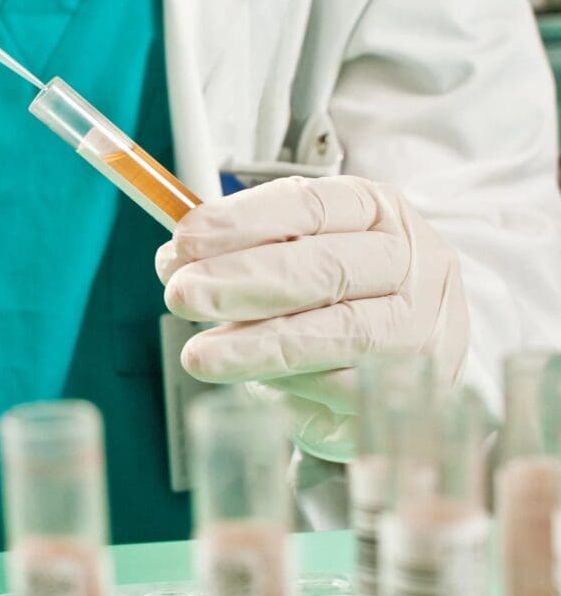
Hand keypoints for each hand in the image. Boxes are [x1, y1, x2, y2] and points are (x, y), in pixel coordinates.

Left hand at [156, 176, 468, 461]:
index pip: (309, 206)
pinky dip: (288, 384)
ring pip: (335, 334)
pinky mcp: (410, 389)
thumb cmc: (350, 297)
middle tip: (180, 294)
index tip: (185, 238)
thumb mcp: (303, 253)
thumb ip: (246, 250)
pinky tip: (251, 381)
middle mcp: (410, 263)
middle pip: (323, 269)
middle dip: (240, 280)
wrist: (420, 359)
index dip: (242, 221)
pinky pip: (341, 387)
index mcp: (379, 213)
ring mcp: (418, 327)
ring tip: (199, 354)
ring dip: (254, 346)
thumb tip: (176, 260)